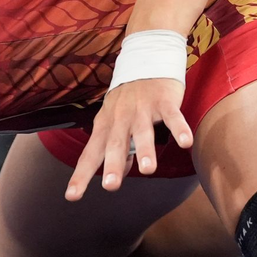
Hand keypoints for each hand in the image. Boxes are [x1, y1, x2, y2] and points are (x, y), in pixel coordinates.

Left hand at [64, 77, 191, 200]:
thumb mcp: (114, 121)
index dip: (81, 175)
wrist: (145, 59)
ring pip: (142, 131)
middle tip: (110, 186)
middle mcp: (120, 118)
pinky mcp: (163, 101)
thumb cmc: (128, 99)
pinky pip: (172, 116)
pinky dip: (179, 128)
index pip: (89, 154)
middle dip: (112, 165)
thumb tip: (120, 171)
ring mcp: (141, 108)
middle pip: (114, 143)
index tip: (71, 196)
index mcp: (105, 125)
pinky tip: (185, 143)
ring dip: (145, 150)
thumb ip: (117, 147)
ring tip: (148, 170)